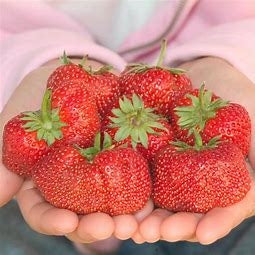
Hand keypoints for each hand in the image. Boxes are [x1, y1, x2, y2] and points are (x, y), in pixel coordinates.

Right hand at [0, 59, 153, 243]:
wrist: (71, 81)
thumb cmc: (39, 103)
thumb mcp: (19, 125)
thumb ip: (7, 160)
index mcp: (46, 184)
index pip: (45, 211)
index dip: (53, 221)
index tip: (66, 224)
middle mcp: (76, 186)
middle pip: (84, 215)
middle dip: (96, 225)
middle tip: (110, 228)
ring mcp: (102, 174)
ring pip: (113, 204)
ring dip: (125, 218)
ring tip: (136, 224)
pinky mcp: (125, 159)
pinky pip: (137, 180)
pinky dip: (144, 193)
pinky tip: (153, 202)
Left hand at [135, 57, 254, 243]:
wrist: (204, 76)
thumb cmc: (234, 96)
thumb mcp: (251, 118)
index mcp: (228, 179)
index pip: (226, 209)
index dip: (216, 223)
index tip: (201, 234)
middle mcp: (201, 183)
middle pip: (189, 214)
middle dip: (171, 227)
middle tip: (152, 233)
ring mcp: (176, 174)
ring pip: (163, 205)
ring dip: (147, 219)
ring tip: (131, 227)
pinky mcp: (155, 161)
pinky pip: (142, 179)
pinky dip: (131, 194)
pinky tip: (119, 204)